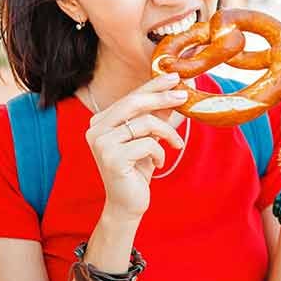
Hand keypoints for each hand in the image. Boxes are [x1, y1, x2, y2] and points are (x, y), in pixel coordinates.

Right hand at [84, 72, 187, 219]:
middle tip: (184, 97)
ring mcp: (101, 143)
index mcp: (100, 121)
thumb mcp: (148, 138)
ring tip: (175, 145)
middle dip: (163, 97)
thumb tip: (176, 90)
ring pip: (145, 123)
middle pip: (135, 103)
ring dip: (168, 134)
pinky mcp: (112, 158)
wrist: (126, 204)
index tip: (174, 77)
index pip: (130, 96)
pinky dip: (160, 152)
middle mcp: (95, 129)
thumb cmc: (137, 169)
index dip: (153, 85)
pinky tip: (159, 162)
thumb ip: (156, 115)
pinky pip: (148, 144)